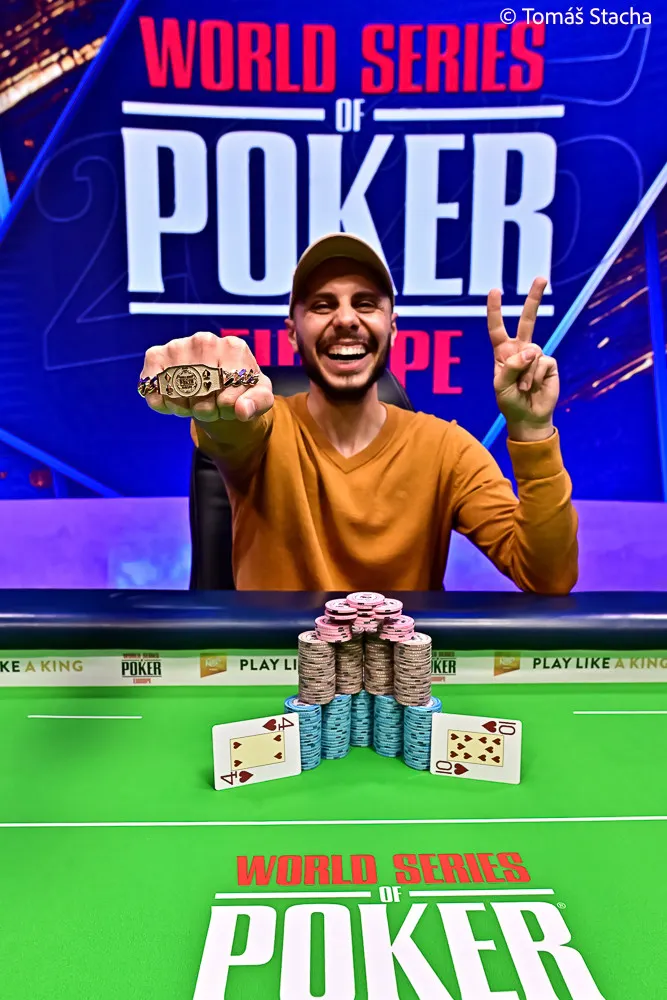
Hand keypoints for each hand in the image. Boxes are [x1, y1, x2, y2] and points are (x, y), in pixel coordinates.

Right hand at [139, 333, 273, 422]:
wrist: (217, 378)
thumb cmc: (241, 386)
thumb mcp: (259, 395)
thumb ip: (257, 403)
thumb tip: (241, 410)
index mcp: (234, 348)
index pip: (228, 397)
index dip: (227, 411)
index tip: (229, 406)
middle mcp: (205, 340)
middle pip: (200, 395)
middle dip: (206, 411)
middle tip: (211, 407)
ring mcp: (179, 345)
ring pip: (176, 394)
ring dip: (184, 408)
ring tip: (194, 403)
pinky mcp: (156, 354)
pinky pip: (152, 387)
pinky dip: (161, 403)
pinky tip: (172, 402)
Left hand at [487, 278, 558, 438]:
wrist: (528, 417)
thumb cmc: (509, 402)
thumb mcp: (500, 386)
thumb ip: (511, 366)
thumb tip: (531, 350)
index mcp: (503, 353)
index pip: (497, 328)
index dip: (495, 310)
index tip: (494, 291)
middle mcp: (520, 350)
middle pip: (527, 320)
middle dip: (534, 299)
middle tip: (542, 278)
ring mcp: (536, 356)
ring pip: (532, 353)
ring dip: (526, 374)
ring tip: (524, 388)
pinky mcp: (550, 364)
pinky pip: (542, 363)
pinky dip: (537, 376)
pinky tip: (535, 387)